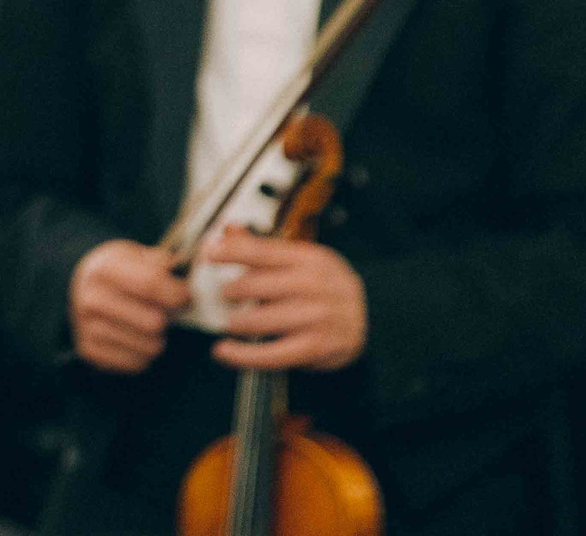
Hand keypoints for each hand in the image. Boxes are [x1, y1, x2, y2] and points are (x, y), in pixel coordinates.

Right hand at [70, 238, 189, 372]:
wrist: (80, 286)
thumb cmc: (120, 271)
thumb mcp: (136, 255)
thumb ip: (163, 263)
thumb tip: (191, 273)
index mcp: (104, 269)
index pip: (151, 285)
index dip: (178, 294)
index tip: (187, 297)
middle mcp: (91, 298)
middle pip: (154, 322)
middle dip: (168, 319)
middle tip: (166, 312)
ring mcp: (87, 327)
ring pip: (150, 347)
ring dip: (159, 339)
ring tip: (150, 326)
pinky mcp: (88, 351)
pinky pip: (137, 364)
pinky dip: (144, 355)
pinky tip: (137, 339)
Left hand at [208, 225, 367, 371]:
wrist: (375, 317)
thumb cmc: (328, 286)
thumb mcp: (304, 259)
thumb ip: (263, 247)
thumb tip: (227, 229)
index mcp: (309, 259)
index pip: (263, 251)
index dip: (232, 251)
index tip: (209, 253)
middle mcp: (313, 286)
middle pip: (257, 286)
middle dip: (232, 291)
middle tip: (224, 295)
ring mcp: (316, 318)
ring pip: (260, 320)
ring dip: (236, 322)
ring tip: (229, 322)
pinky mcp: (315, 347)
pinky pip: (271, 354)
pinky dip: (243, 355)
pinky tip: (224, 352)